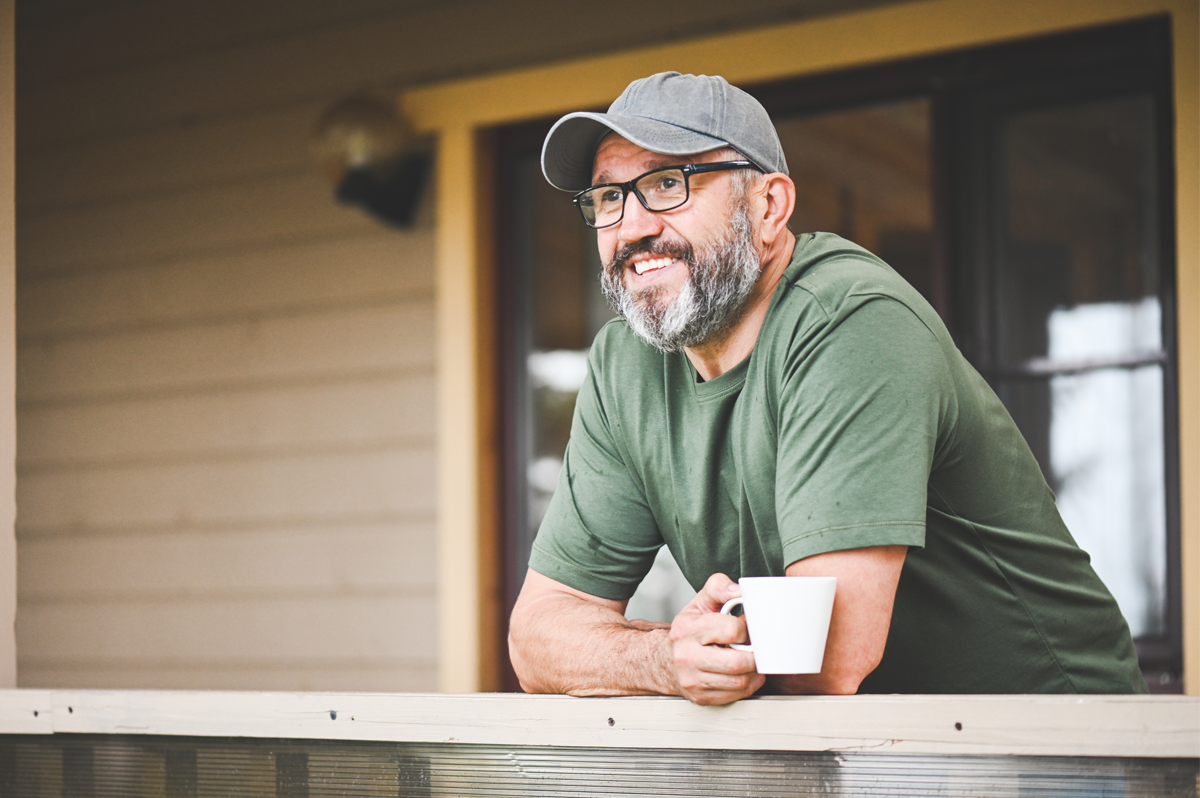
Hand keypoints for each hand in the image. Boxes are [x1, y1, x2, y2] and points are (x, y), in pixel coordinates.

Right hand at [666, 573, 764, 704]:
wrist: (667, 660)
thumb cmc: (689, 630)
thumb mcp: (700, 602)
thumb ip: (719, 588)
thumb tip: (739, 590)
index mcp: (687, 629)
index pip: (730, 630)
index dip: (745, 628)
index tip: (745, 627)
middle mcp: (686, 656)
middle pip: (737, 662)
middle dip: (754, 655)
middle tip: (754, 647)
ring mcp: (693, 680)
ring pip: (739, 681)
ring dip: (754, 671)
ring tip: (750, 658)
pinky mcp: (701, 697)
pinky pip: (737, 694)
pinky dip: (748, 684)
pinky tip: (744, 672)